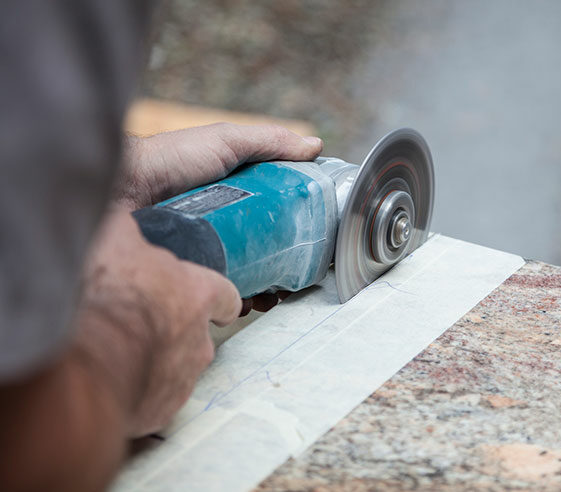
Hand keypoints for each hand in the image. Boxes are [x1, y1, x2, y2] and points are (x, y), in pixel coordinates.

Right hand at [74, 206, 240, 435]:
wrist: (79, 362)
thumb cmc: (102, 294)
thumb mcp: (114, 236)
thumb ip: (129, 224)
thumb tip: (126, 212)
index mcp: (197, 295)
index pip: (225, 296)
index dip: (216, 298)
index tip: (208, 301)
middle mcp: (198, 341)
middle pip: (197, 335)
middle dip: (173, 330)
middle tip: (138, 323)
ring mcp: (182, 380)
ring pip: (176, 369)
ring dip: (154, 361)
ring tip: (117, 352)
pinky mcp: (160, 411)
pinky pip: (154, 399)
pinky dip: (138, 392)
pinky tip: (110, 379)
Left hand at [116, 123, 319, 314]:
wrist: (121, 189)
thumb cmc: (172, 158)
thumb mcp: (227, 141)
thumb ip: (270, 141)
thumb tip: (316, 146)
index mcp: (240, 197)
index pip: (279, 218)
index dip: (298, 234)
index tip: (313, 249)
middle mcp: (227, 225)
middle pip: (266, 252)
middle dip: (283, 270)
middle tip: (292, 281)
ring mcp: (209, 249)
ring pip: (247, 275)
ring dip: (264, 290)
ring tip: (272, 296)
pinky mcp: (192, 270)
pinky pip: (219, 290)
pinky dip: (236, 298)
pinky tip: (244, 301)